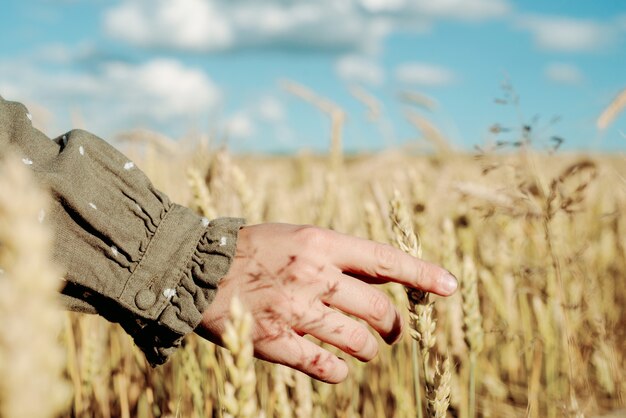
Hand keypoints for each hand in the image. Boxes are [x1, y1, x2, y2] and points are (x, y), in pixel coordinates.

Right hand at [196, 223, 456, 382]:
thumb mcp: (296, 237)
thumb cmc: (252, 249)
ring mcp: (295, 310)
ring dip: (369, 351)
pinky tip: (337, 368)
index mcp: (321, 243)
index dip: (421, 275)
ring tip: (367, 351)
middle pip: (377, 310)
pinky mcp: (275, 341)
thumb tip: (376, 277)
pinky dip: (338, 371)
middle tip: (392, 332)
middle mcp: (314, 275)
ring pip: (357, 342)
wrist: (197, 268)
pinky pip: (324, 366)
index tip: (449, 287)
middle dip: (393, 326)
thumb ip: (335, 255)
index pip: (385, 259)